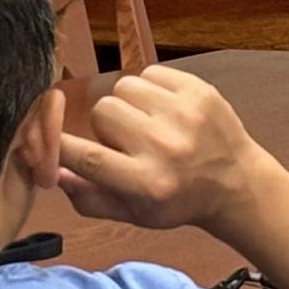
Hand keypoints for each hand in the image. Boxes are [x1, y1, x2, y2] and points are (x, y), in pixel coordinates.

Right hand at [58, 66, 282, 234]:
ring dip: (127, 105)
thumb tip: (51, 170)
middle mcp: (164, 146)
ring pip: (123, 87)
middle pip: (102, 112)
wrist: (236, 183)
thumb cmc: (178, 202)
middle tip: (125, 141)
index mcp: (146, 183)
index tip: (53, 141)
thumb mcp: (134, 215)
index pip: (85, 156)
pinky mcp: (199, 90)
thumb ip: (89, 198)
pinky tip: (163, 109)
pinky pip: (149, 73)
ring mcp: (184, 114)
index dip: (60, 146)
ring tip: (146, 123)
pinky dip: (149, 89)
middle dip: (106, 126)